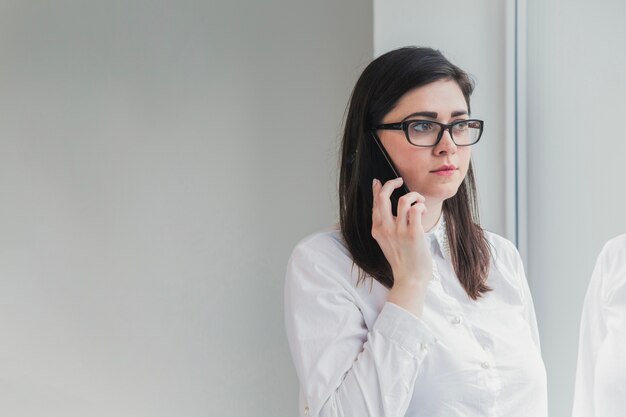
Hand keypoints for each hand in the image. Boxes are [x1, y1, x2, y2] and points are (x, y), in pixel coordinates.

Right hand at [371, 178, 431, 315]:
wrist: (410, 279)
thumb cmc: (402, 259)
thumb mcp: (386, 242)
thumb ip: (386, 226)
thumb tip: (388, 207)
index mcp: (377, 230)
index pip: (374, 203)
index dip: (377, 189)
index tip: (380, 181)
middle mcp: (385, 228)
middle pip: (383, 196)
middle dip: (391, 183)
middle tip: (399, 181)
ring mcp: (399, 231)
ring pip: (404, 200)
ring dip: (414, 196)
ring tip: (419, 202)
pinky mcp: (413, 233)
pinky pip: (416, 209)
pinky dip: (421, 206)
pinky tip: (423, 212)